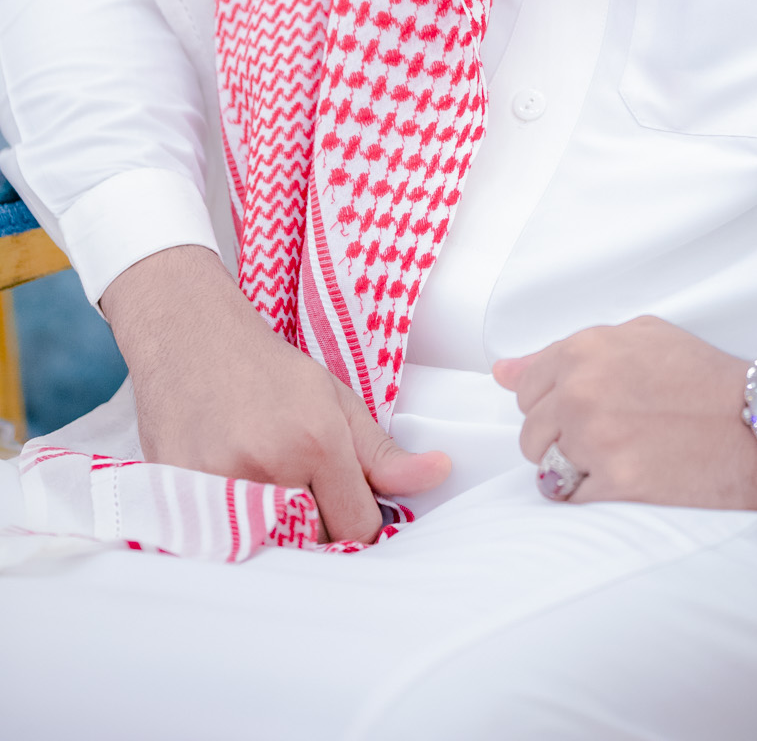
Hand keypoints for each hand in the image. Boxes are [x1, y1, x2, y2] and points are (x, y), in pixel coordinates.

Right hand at [102, 244, 449, 542]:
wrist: (192, 343)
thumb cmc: (268, 372)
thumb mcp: (337, 402)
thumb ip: (384, 453)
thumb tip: (439, 473)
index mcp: (316, 441)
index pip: (358, 528)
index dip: (361, 522)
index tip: (351, 505)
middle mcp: (270, 467)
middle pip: (315, 544)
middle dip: (319, 526)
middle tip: (303, 486)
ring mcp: (220, 487)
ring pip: (272, 550)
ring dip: (279, 534)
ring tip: (270, 487)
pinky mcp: (180, 501)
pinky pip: (226, 546)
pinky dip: (237, 534)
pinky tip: (236, 497)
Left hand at [494, 314, 756, 509]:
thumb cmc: (706, 378)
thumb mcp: (641, 339)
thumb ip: (567, 352)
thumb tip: (502, 371)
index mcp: (586, 349)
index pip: (526, 385)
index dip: (555, 402)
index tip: (586, 409)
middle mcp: (582, 390)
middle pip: (530, 431)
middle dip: (561, 437)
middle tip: (614, 435)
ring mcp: (595, 438)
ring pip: (545, 467)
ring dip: (574, 468)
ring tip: (623, 457)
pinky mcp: (614, 483)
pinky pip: (570, 498)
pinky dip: (593, 495)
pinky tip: (632, 478)